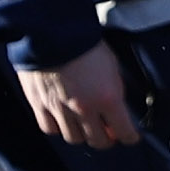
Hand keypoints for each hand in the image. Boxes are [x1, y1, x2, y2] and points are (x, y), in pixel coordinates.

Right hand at [24, 42, 142, 150]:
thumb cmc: (83, 41)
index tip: (130, 136)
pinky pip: (50, 128)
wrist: (51, 29)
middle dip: (107, 139)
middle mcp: (85, 108)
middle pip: (99, 141)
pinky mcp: (40, 104)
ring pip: (75, 138)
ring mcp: (60, 109)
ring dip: (82, 135)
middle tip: (108, 132)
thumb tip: (116, 104)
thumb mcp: (112, 63)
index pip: (125, 132)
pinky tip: (62, 120)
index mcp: (108, 98)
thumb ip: (115, 87)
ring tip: (84, 125)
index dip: (130, 137)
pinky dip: (58, 128)